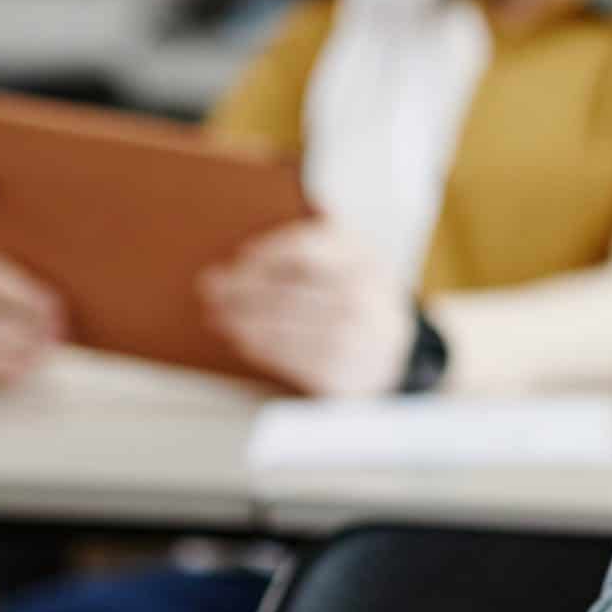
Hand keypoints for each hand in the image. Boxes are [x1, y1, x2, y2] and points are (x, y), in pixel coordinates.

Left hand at [199, 219, 414, 395]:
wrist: (399, 350)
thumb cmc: (361, 297)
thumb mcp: (352, 259)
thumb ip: (314, 242)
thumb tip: (254, 246)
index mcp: (362, 257)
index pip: (302, 247)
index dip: (265, 254)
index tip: (240, 259)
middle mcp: (362, 295)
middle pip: (284, 290)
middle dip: (240, 291)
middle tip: (213, 289)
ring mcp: (353, 335)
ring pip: (280, 325)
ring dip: (241, 321)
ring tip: (219, 316)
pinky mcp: (340, 369)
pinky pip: (288, 356)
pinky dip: (260, 347)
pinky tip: (244, 338)